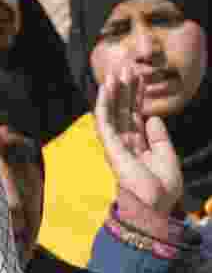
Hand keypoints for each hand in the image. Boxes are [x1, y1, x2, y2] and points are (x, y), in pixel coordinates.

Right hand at [96, 66, 182, 215]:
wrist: (155, 204)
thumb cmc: (162, 187)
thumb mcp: (167, 156)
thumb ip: (159, 137)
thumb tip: (153, 116)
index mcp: (139, 144)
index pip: (137, 115)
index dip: (138, 97)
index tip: (140, 78)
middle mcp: (125, 141)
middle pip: (124, 109)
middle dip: (126, 89)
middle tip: (127, 68)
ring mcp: (116, 143)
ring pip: (112, 111)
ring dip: (113, 91)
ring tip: (116, 72)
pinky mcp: (110, 145)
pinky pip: (104, 120)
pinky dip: (104, 103)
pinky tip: (106, 88)